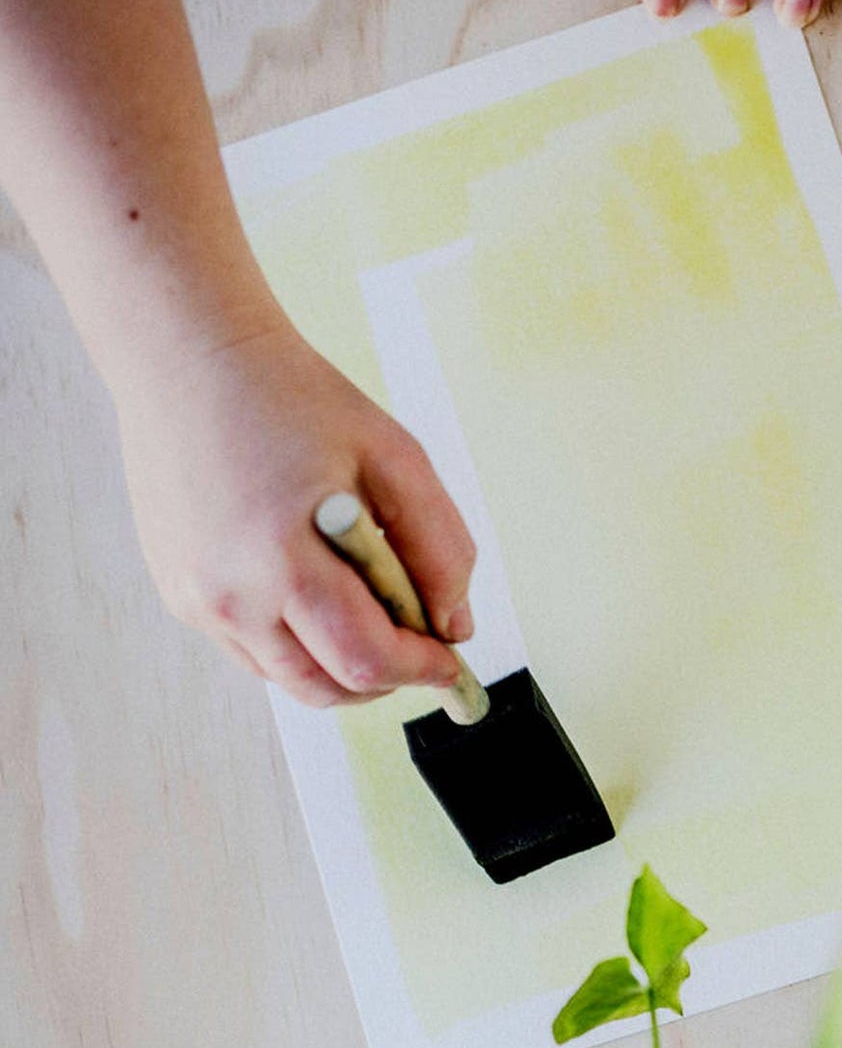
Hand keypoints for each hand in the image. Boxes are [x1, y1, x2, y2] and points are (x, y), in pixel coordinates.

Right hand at [116, 317, 475, 707]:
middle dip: (386, 678)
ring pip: (290, 680)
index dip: (420, 670)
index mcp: (280, 556)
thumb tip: (454, 628)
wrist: (191, 360)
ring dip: (341, 667)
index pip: (365, 658)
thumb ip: (440, 548)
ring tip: (367, 610)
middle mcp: (228, 592)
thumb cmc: (292, 399)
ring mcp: (197, 601)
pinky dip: (298, 643)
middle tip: (416, 645)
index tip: (450, 662)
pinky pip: (254, 652)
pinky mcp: (181, 597)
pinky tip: (313, 590)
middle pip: (327, 686)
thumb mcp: (395, 458)